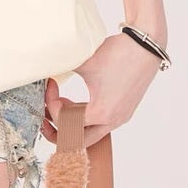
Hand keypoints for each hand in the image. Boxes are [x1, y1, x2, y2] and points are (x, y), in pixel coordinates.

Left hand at [40, 32, 162, 148]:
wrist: (146, 46)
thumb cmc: (118, 53)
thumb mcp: (84, 61)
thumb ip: (61, 68)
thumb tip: (42, 68)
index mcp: (102, 112)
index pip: (68, 124)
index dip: (53, 107)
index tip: (50, 86)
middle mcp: (112, 120)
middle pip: (79, 140)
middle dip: (59, 131)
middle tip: (43, 118)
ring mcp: (119, 116)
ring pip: (90, 131)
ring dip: (72, 121)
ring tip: (58, 104)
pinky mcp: (123, 109)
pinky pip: (99, 122)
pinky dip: (83, 115)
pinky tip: (73, 101)